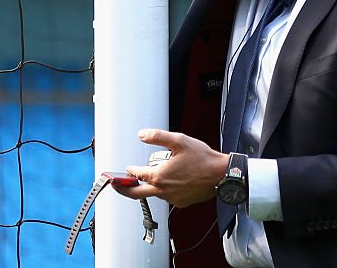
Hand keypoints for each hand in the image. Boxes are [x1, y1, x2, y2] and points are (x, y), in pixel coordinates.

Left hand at [111, 129, 228, 208]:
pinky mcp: (181, 202)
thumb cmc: (202, 158)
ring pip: (155, 193)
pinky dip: (166, 190)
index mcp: (159, 176)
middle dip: (123, 190)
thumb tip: (142, 134)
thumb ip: (157, 136)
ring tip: (156, 174)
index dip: (130, 170)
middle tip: (116, 186)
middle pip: (136, 194)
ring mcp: (172, 198)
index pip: (137, 175)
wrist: (220, 174)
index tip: (127, 169)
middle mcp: (163, 191)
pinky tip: (173, 180)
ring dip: (151, 186)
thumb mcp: (179, 141)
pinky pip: (168, 197)